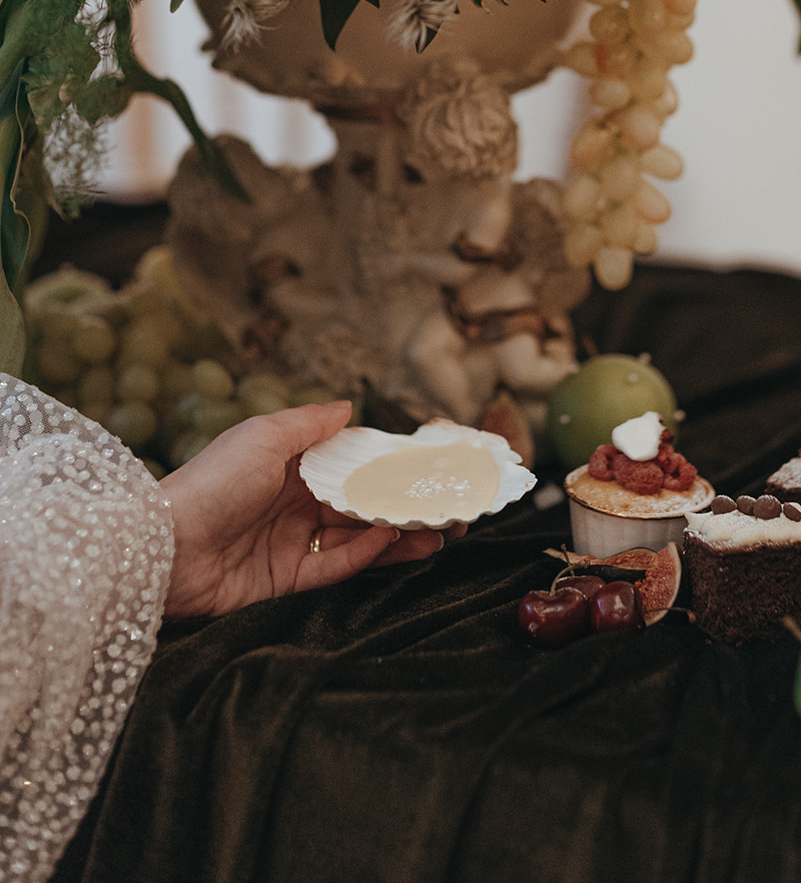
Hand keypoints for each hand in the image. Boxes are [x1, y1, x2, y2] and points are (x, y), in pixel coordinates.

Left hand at [162, 400, 461, 618]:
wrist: (164, 548)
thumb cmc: (212, 481)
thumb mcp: (263, 437)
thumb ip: (310, 425)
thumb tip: (350, 407)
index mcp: (289, 464)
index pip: (350, 462)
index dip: (390, 463)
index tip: (430, 463)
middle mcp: (295, 502)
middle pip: (362, 502)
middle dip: (405, 503)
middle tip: (449, 505)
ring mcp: (293, 541)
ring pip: (358, 537)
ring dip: (398, 533)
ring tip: (440, 530)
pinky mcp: (288, 580)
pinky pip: (336, 565)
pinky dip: (366, 554)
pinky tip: (395, 541)